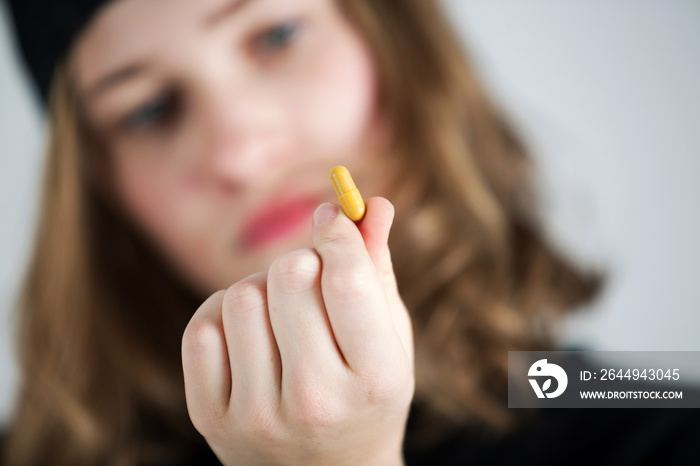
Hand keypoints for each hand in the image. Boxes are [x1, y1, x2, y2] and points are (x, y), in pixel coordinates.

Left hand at [182, 197, 414, 465]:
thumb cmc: (365, 392)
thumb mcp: (389, 338)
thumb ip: (378, 268)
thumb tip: (369, 202)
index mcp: (375, 381)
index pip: (347, 280)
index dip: (337, 233)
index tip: (333, 219)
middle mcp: (315, 403)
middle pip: (289, 275)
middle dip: (303, 260)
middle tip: (313, 279)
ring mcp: (256, 415)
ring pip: (242, 294)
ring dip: (263, 286)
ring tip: (282, 312)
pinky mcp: (210, 417)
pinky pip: (202, 325)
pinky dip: (225, 313)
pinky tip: (250, 333)